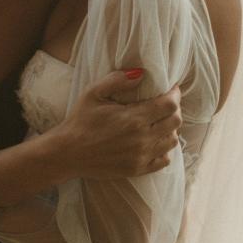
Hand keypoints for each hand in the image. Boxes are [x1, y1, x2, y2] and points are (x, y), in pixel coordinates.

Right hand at [56, 69, 182, 178]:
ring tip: (159, 122)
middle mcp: (142, 139)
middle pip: (175, 122)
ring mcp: (141, 156)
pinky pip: (164, 160)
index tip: (171, 89)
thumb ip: (118, 79)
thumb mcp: (94, 93)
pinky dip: (163, 149)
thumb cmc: (80, 120)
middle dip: (174, 109)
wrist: (67, 153)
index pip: (170, 105)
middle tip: (165, 104)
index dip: (175, 94)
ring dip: (170, 129)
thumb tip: (141, 73)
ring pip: (172, 141)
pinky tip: (153, 141)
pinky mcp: (137, 170)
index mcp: (134, 118)